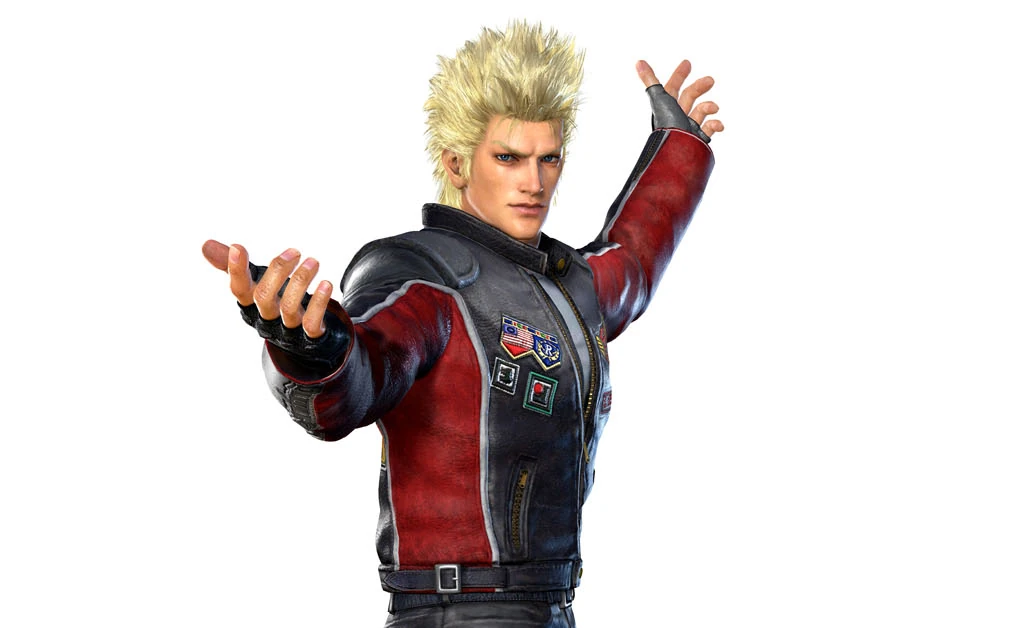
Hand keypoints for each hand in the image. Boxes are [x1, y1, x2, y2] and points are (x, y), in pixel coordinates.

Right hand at [202, 239, 333, 338]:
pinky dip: (319, 303)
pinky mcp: (310, 336)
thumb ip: (236, 267)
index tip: (239, 247)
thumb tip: (205, 245)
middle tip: (295, 251)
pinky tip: (326, 284)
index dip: (236, 271)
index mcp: (251, 304)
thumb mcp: (257, 283)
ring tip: (313, 262)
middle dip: (278, 272)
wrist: (305, 341)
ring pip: (289, 309)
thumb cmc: (276, 304)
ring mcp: (287, 329)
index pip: (238, 289)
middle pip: (264, 297)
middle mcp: (266, 317)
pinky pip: (312, 323)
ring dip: (301, 282)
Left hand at [636, 59, 723, 138]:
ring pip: (700, 112)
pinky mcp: (698, 139)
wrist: (678, 153)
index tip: (687, 63)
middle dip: (700, 87)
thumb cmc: (668, 125)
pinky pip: (709, 129)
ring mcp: (688, 128)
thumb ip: (650, 80)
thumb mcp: (659, 99)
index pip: (672, 87)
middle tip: (710, 80)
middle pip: (689, 97)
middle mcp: (676, 117)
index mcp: (666, 107)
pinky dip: (715, 125)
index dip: (678, 75)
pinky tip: (717, 125)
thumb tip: (638, 62)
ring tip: (713, 108)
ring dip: (708, 106)